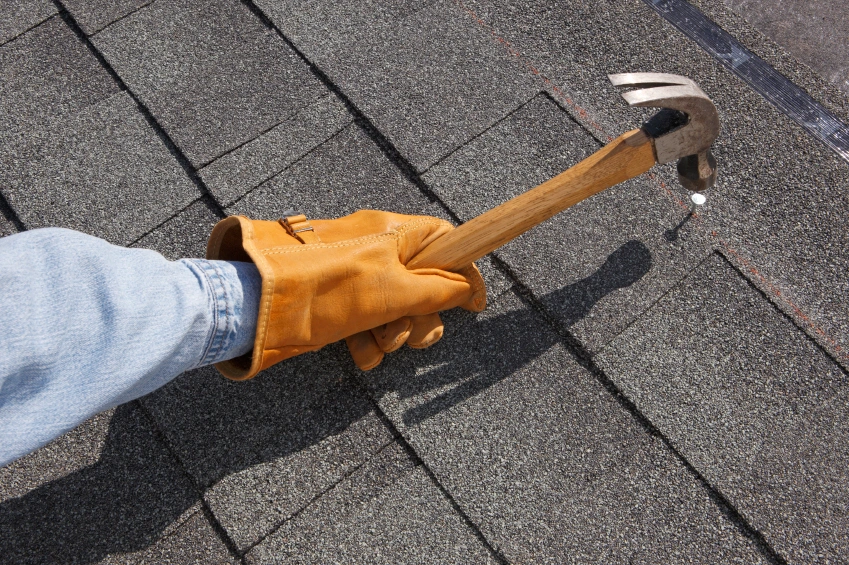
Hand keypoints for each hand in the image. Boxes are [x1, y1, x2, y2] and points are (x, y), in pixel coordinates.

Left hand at [207, 210, 486, 378]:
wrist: (256, 303)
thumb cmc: (325, 289)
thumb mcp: (394, 291)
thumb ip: (438, 291)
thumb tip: (467, 289)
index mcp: (393, 232)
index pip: (446, 241)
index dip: (464, 273)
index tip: (474, 306)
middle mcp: (376, 248)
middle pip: (423, 284)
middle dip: (422, 317)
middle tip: (410, 336)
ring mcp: (355, 275)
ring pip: (395, 307)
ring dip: (394, 333)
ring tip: (379, 344)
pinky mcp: (334, 299)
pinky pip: (366, 320)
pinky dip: (368, 340)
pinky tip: (359, 353)